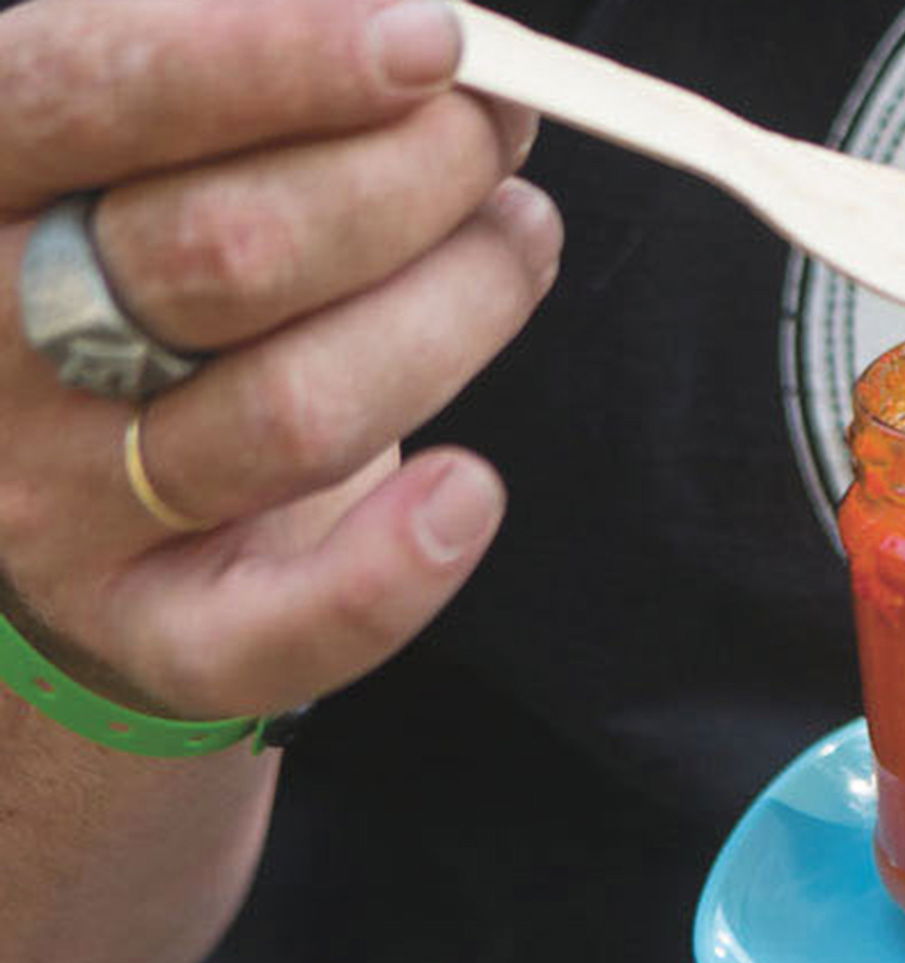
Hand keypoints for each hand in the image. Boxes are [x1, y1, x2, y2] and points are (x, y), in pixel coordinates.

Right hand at [0, 0, 556, 718]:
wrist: (68, 472)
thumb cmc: (134, 246)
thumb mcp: (135, 132)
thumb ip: (237, 62)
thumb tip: (407, 26)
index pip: (85, 92)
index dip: (272, 59)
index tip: (432, 42)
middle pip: (227, 252)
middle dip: (412, 178)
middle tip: (492, 132)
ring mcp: (55, 500)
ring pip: (300, 411)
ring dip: (459, 310)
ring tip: (517, 235)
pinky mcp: (148, 628)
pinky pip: (286, 625)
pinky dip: (400, 567)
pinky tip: (471, 489)